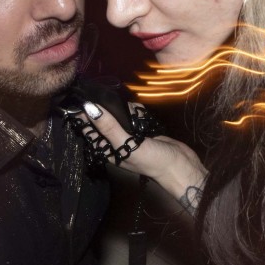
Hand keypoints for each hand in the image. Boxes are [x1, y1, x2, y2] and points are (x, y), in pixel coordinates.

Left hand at [76, 101, 206, 202]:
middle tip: (111, 100)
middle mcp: (117, 142)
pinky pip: (135, 116)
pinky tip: (141, 111)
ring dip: (125, 109)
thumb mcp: (127, 145)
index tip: (83, 98)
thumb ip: (109, 127)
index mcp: (108, 150)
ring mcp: (131, 136)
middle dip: (108, 109)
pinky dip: (137, 111)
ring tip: (133, 110)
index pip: (90, 131)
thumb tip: (90, 109)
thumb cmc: (152, 161)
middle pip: (105, 121)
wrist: (181, 166)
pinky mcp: (144, 130)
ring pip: (120, 116)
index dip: (85, 116)